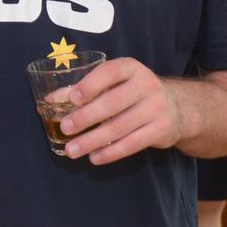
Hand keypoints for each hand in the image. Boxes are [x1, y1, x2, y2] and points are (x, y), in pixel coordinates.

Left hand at [56, 56, 184, 164]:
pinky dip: (111, 152)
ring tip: (72, 150)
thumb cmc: (133, 92)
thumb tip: (48, 101)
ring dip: (92, 141)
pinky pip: (132, 144)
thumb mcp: (114, 83)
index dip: (90, 84)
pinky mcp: (161, 130)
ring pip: (119, 127)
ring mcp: (156, 108)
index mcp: (131, 68)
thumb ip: (83, 89)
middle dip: (85, 117)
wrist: (178, 107)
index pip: (110, 72)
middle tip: (65, 128)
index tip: (72, 99)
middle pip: (112, 103)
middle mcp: (146, 85)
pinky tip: (94, 157)